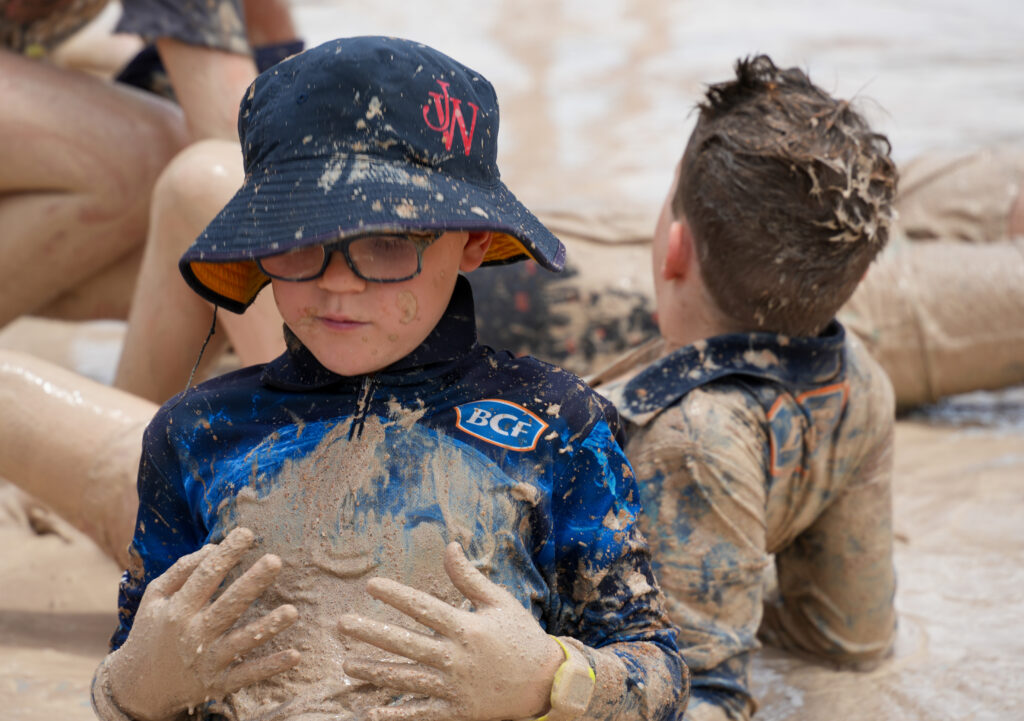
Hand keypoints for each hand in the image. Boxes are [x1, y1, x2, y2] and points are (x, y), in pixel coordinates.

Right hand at [106, 527, 299, 720]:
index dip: (225, 554)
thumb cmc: (153, 631)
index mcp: (177, 610)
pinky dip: (270, 667)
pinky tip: (295, 654)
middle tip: (275, 560)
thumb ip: (182, 570)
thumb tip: (214, 547)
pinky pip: (247, 675)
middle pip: (227, 606)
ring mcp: (207, 661)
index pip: (204, 577)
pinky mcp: (218, 683)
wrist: (138, 689)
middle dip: (251, 583)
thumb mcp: (155, 598)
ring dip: (267, 627)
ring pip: (241, 641)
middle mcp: (193, 634)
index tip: (247, 533)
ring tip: (292, 611)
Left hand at [337, 542, 563, 720]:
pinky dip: (397, 714)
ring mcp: (455, 687)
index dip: (396, 596)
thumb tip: (450, 545)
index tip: (371, 585)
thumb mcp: (500, 602)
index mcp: (467, 627)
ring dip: (374, 672)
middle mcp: (456, 657)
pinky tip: (372, 712)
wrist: (546, 684)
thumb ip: (469, 578)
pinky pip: (422, 712)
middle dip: (371, 633)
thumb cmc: (522, 637)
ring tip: (347, 665)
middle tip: (343, 624)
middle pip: (405, 643)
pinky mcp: (457, 711)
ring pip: (406, 679)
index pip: (423, 607)